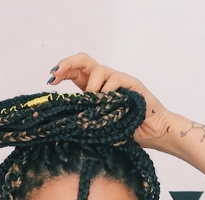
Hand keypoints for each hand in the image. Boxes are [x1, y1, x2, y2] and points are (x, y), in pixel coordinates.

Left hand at [48, 52, 173, 148]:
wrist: (153, 132)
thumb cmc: (125, 130)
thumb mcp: (98, 125)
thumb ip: (85, 119)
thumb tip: (63, 123)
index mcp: (94, 88)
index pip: (75, 72)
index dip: (62, 72)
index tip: (51, 81)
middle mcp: (105, 80)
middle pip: (84, 61)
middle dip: (67, 64)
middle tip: (56, 73)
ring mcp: (118, 80)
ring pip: (98, 70)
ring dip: (91, 86)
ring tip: (93, 102)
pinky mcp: (132, 83)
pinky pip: (115, 79)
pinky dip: (108, 91)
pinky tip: (110, 102)